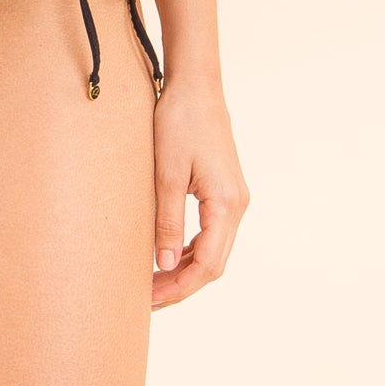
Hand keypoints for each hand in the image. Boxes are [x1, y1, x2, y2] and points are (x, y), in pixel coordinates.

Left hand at [150, 72, 248, 309]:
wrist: (196, 85)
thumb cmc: (180, 122)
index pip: (207, 264)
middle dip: (182, 285)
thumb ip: (167, 222)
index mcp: (226, 204)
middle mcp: (237, 205)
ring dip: (186, 269)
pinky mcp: (225, 190)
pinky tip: (168, 256)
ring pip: (214, 250)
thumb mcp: (167, 173)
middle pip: (213, 263)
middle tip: (147, 298)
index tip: (151, 300)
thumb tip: (162, 266)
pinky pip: (211, 232)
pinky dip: (191, 249)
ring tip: (153, 283)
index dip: (179, 287)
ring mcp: (234, 198)